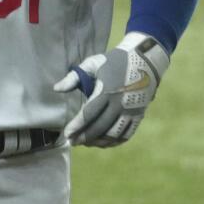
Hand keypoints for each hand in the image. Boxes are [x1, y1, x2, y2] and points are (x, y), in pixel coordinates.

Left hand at [53, 32, 169, 146]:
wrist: (147, 60)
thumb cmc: (115, 61)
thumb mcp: (93, 63)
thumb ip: (73, 77)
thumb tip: (56, 89)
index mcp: (106, 91)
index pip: (89, 113)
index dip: (77, 126)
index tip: (66, 134)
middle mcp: (120, 103)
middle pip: (100, 126)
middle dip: (84, 137)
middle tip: (72, 142)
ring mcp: (131, 111)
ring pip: (113, 134)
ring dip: (98, 141)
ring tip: (85, 143)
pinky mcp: (139, 115)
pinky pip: (127, 133)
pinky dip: (114, 141)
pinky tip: (103, 143)